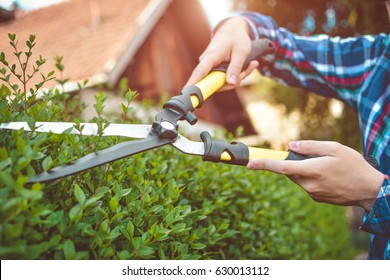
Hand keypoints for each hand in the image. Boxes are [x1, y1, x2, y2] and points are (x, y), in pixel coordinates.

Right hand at [187, 17, 258, 90]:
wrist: (232, 29)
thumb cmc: (237, 38)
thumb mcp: (241, 51)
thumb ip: (236, 68)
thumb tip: (231, 84)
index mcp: (212, 56)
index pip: (200, 72)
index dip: (193, 83)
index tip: (186, 93)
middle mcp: (207, 63)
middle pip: (216, 82)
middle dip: (235, 80)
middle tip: (251, 66)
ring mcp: (209, 67)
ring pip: (222, 82)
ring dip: (238, 77)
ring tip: (251, 64)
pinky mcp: (213, 70)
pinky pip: (224, 79)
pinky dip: (236, 75)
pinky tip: (248, 65)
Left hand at [247, 141, 384, 211]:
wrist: (369, 190)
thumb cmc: (354, 166)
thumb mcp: (335, 148)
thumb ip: (311, 146)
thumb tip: (290, 146)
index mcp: (312, 170)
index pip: (282, 167)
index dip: (264, 165)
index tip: (249, 164)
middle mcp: (309, 184)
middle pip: (289, 171)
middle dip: (293, 161)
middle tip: (310, 156)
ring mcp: (312, 193)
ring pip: (297, 177)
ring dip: (302, 169)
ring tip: (324, 166)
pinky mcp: (316, 198)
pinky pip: (305, 184)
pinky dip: (310, 177)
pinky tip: (327, 176)